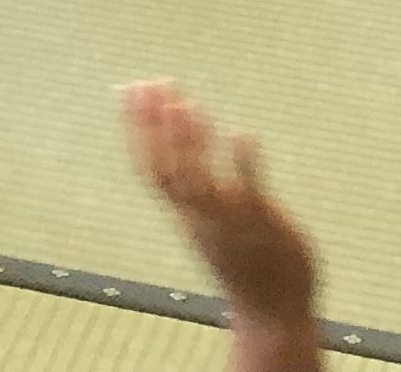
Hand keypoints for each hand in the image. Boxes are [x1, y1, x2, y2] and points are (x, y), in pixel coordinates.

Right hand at [124, 83, 320, 334]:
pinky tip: (242, 134)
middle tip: (150, 83)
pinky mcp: (265, 227)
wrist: (272, 317)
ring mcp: (231, 224)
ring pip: (198, 184)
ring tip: (184, 103)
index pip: (149, 169)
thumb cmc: (243, 263)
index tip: (128, 89)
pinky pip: (250, 196)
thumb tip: (188, 144)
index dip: (135, 129)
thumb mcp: (210, 223)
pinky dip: (244, 166)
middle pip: (166, 173)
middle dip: (154, 129)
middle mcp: (200, 220)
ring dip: (190, 144)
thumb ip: (198, 185)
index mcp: (185, 217)